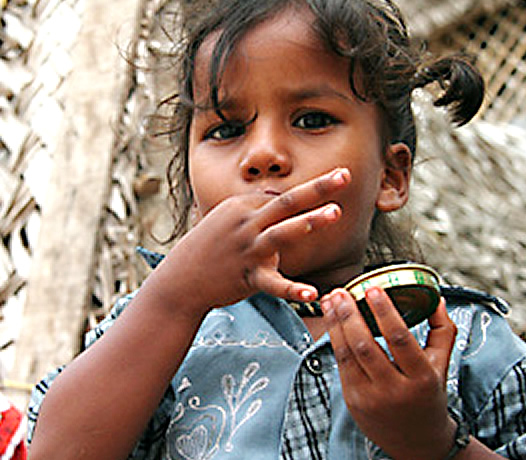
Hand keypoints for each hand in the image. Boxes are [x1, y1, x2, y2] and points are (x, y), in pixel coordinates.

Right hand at [149, 168, 349, 318]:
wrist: (180, 280)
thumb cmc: (207, 248)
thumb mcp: (226, 220)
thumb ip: (255, 211)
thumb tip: (281, 202)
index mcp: (241, 206)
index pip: (280, 197)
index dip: (309, 193)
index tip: (337, 180)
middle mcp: (245, 223)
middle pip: (286, 201)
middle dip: (317, 188)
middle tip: (345, 175)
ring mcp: (247, 249)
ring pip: (282, 232)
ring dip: (309, 221)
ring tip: (336, 213)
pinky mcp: (248, 276)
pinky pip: (273, 283)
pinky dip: (292, 290)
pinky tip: (312, 294)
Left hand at [322, 287, 457, 459]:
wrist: (417, 441)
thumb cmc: (429, 395)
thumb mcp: (442, 365)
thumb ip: (442, 330)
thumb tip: (435, 297)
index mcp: (421, 379)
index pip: (400, 339)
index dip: (384, 312)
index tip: (372, 288)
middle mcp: (394, 389)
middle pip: (366, 346)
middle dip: (349, 315)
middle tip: (341, 291)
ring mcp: (370, 396)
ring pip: (347, 353)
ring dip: (335, 323)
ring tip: (331, 300)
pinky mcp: (352, 399)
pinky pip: (341, 364)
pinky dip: (334, 339)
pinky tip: (332, 321)